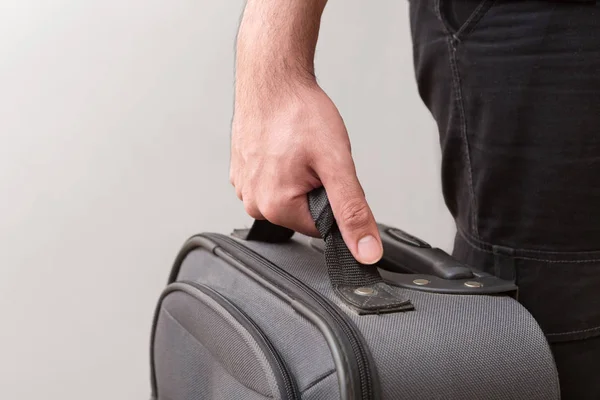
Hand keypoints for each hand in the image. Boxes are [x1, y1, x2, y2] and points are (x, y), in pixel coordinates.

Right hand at [230, 81, 382, 264]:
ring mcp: (243, 186)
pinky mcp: (241, 171)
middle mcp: (253, 202)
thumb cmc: (299, 112)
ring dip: (299, 176)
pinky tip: (284, 145)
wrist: (273, 78)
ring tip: (297, 147)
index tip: (329, 172)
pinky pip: (272, 181)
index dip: (334, 200)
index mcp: (275, 207)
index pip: (322, 228)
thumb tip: (366, 251)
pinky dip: (282, 167)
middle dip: (315, 188)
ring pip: (288, 196)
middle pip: (303, 213)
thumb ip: (353, 211)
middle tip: (313, 156)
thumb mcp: (337, 163)